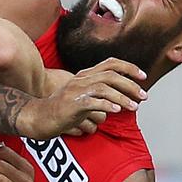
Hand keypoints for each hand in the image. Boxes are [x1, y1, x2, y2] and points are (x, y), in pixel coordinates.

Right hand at [16, 58, 146, 138]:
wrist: (38, 117)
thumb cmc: (61, 111)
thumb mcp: (81, 98)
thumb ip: (98, 97)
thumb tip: (118, 104)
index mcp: (85, 75)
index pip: (110, 64)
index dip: (129, 68)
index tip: (143, 77)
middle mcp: (81, 79)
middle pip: (111, 75)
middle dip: (131, 85)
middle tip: (143, 96)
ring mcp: (75, 91)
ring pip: (104, 88)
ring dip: (122, 97)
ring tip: (133, 107)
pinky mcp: (72, 104)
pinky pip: (93, 102)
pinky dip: (107, 105)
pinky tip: (116, 111)